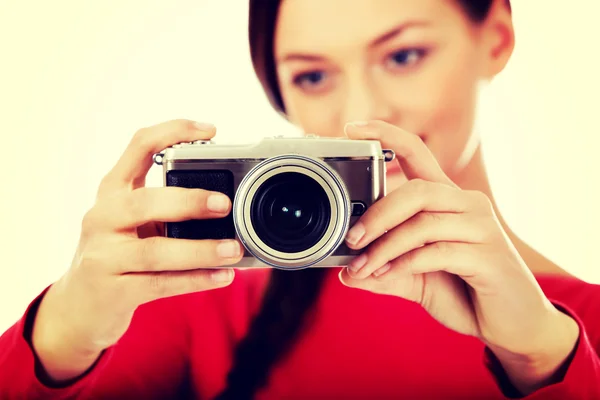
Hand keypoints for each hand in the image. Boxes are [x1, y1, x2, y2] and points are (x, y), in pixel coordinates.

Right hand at [32, 119, 243, 382]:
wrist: (80, 306)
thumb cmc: (119, 254)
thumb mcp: (133, 221)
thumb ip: (167, 207)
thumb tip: (228, 205)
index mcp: (112, 191)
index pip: (138, 146)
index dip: (173, 132)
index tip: (210, 129)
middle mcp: (102, 218)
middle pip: (144, 202)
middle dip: (188, 201)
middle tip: (225, 204)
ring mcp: (103, 256)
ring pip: (155, 252)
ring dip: (200, 250)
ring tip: (234, 250)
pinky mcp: (112, 291)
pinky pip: (159, 285)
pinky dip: (194, 280)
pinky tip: (221, 276)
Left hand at [340, 120, 579, 394]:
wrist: (512, 323)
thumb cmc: (464, 290)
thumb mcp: (416, 279)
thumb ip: (384, 273)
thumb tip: (346, 274)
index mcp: (446, 200)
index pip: (417, 153)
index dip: (386, 135)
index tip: (353, 127)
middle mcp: (466, 204)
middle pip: (417, 190)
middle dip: (378, 214)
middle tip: (351, 239)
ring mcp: (481, 228)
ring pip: (423, 222)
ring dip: (385, 246)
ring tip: (362, 268)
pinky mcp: (488, 256)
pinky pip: (437, 252)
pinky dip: (405, 264)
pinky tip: (387, 275)